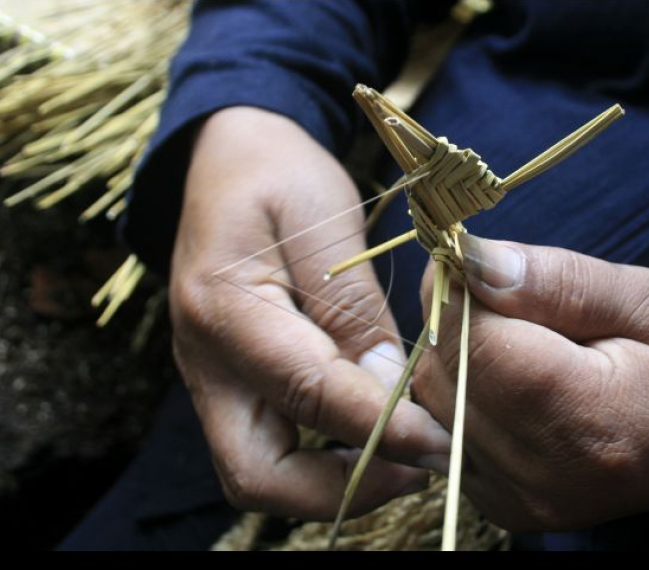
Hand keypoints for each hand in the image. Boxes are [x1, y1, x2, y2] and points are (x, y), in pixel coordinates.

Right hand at [169, 107, 450, 519]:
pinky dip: (322, 462)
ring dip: (334, 484)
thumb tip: (390, 393)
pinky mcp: (229, 384)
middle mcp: (205, 361)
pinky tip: (372, 435)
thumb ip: (352, 307)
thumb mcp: (323, 218)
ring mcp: (211, 379)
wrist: (226, 159)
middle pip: (258, 475)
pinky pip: (269, 450)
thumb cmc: (277, 173)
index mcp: (223, 307)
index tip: (444, 438)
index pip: (307, 392)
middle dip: (343, 489)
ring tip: (405, 455)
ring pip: (259, 475)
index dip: (380, 425)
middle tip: (419, 465)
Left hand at [413, 234, 648, 530]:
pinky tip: (499, 381)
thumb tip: (472, 260)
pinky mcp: (495, 505)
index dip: (458, 291)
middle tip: (508, 302)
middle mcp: (541, 477)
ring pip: (428, 398)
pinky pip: (434, 428)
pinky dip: (454, 391)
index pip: (474, 344)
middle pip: (444, 371)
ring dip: (454, 355)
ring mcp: (513, 499)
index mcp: (590, 425)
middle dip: (457, 320)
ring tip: (517, 344)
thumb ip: (558, 280)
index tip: (472, 261)